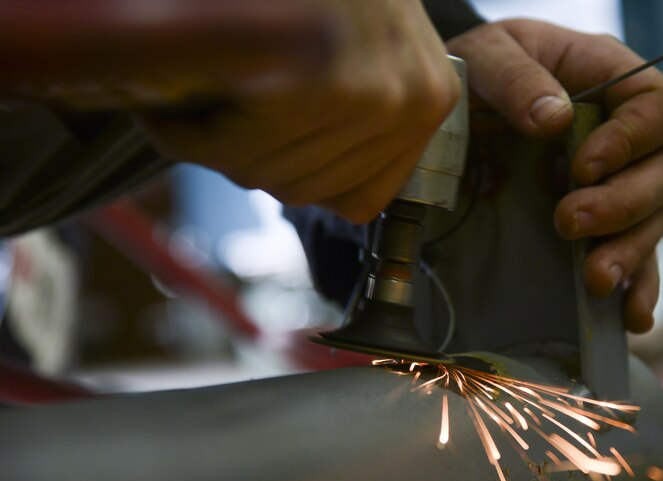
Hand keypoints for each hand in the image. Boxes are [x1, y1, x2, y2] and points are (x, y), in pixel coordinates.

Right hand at [136, 0, 459, 222]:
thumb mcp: (372, 42)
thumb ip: (356, 120)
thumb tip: (309, 187)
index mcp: (431, 99)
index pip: (357, 201)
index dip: (297, 176)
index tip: (259, 143)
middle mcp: (410, 101)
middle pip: (305, 189)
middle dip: (248, 159)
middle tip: (218, 116)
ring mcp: (369, 94)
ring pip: (263, 172)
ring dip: (212, 143)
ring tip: (199, 100)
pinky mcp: (315, 81)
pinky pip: (229, 146)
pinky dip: (184, 131)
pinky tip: (175, 105)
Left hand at [447, 20, 662, 332]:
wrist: (463, 104)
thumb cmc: (481, 69)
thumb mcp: (487, 56)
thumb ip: (517, 79)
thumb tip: (555, 121)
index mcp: (612, 80)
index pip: (660, 108)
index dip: (633, 141)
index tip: (581, 167)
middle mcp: (628, 135)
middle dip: (622, 206)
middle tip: (568, 223)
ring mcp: (620, 181)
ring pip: (654, 220)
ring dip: (629, 253)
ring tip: (594, 279)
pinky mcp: (602, 221)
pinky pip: (637, 255)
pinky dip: (637, 287)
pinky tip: (630, 317)